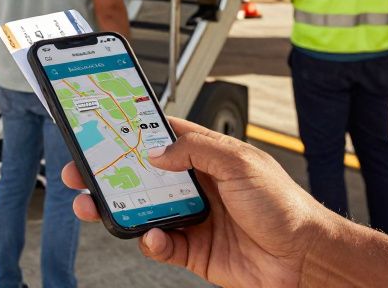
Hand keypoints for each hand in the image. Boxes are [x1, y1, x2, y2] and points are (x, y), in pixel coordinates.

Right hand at [62, 118, 334, 287]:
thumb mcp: (241, 163)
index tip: (103, 126)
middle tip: (81, 172)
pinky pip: (159, 244)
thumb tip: (157, 151)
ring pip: (142, 210)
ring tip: (97, 206)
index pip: (161, 138)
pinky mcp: (193, 250)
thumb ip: (196, 150)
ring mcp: (193, 218)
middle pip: (141, 175)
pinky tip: (154, 237)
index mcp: (207, 157)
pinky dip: (151, 241)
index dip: (132, 131)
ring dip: (118, 208)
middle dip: (109, 173)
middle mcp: (196, 185)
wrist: (306, 260)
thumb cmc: (286, 207)